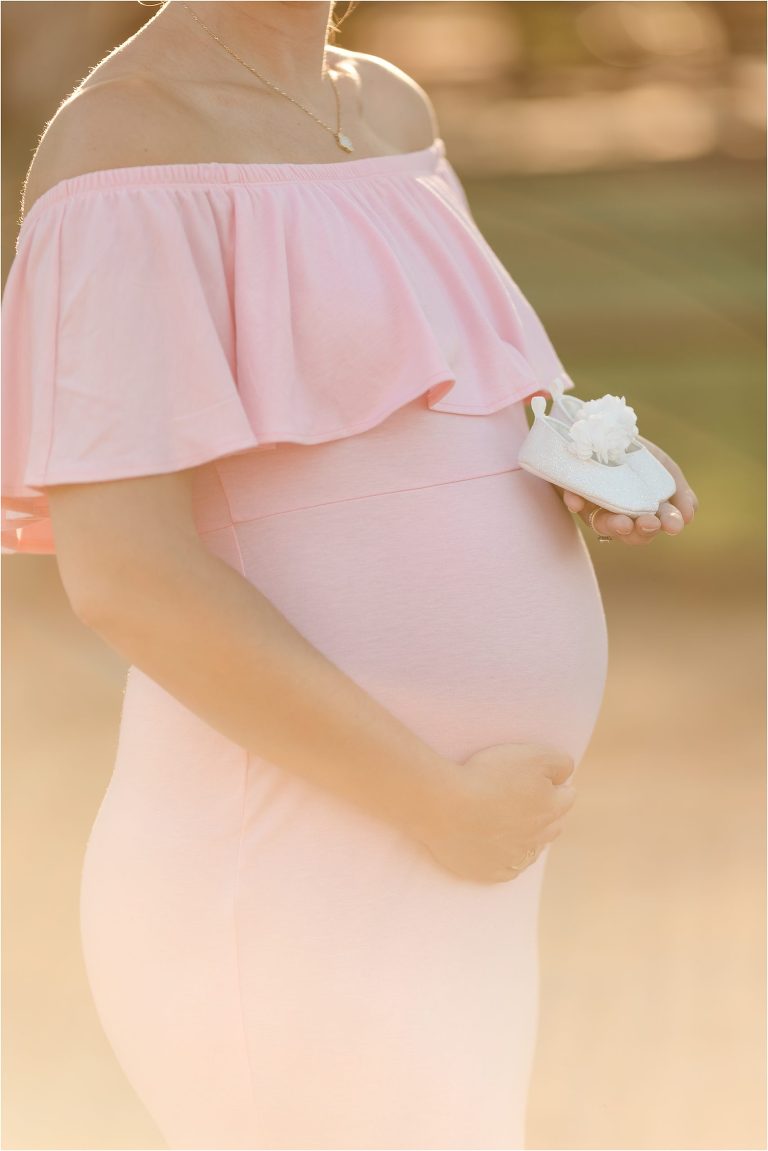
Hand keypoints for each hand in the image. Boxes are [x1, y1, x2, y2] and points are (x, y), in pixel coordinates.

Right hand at [413, 742, 575, 884]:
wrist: (445, 805)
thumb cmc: (487, 775)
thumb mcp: (532, 755)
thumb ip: (560, 763)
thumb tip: (568, 776)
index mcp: (551, 808)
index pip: (568, 797)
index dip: (555, 784)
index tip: (539, 777)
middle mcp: (538, 837)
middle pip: (554, 825)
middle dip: (547, 812)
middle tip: (525, 798)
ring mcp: (515, 857)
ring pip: (533, 849)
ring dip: (528, 836)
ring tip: (511, 821)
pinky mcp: (491, 871)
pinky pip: (509, 869)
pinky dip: (507, 858)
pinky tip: (498, 846)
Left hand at [552, 436, 698, 544]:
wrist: (599, 429)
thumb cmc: (635, 453)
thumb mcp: (663, 468)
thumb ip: (679, 492)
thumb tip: (689, 516)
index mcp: (644, 511)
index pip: (657, 525)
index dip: (666, 525)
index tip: (673, 524)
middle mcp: (618, 514)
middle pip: (631, 533)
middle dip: (641, 531)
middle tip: (649, 523)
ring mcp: (594, 506)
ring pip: (602, 524)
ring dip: (612, 525)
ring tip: (622, 522)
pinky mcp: (572, 494)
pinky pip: (572, 501)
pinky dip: (575, 502)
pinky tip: (576, 500)